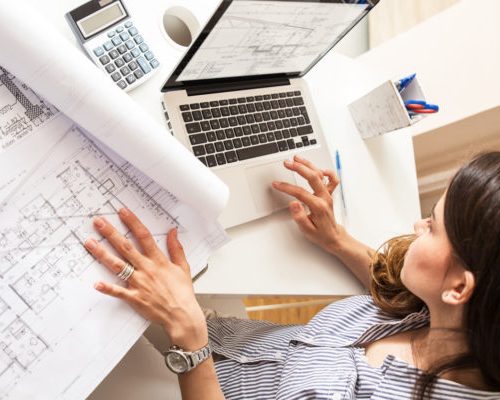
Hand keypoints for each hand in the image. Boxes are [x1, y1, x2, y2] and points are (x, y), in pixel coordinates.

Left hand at [84, 208, 206, 350]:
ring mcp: (139, 283)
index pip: (144, 236)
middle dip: (111, 233)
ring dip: (102, 254)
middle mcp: (147, 269)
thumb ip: (176, 248)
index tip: (122, 211)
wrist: (182, 315)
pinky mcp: (135, 297)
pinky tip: (96, 283)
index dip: (132, 222)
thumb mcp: (183, 267)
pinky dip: (107, 288)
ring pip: (117, 266)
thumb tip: (173, 232)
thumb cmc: (183, 292)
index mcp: (159, 260)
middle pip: (126, 247)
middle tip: (98, 222)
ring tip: (90, 243)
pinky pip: (118, 292)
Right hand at [272, 155, 342, 253]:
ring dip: (308, 164)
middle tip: (287, 163)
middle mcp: (325, 197)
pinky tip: (317, 168)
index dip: (287, 187)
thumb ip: (300, 217)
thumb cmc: (320, 234)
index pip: (301, 192)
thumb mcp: (307, 230)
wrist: (333, 236)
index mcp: (318, 206)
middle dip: (299, 168)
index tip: (277, 184)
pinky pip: (332, 179)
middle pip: (313, 177)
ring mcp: (328, 194)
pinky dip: (326, 171)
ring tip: (297, 158)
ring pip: (320, 174)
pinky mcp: (328, 193)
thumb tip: (293, 204)